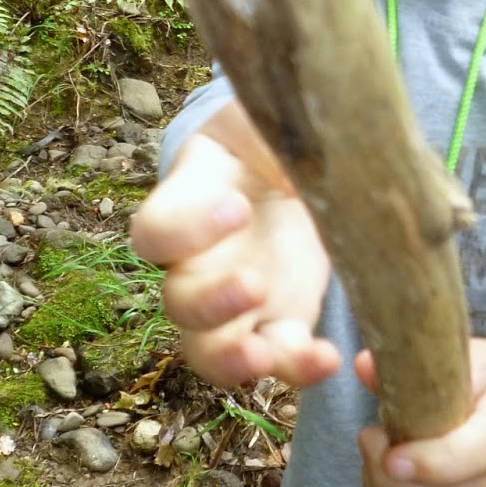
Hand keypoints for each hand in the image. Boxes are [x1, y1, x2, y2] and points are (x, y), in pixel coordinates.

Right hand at [131, 102, 337, 387]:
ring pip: (208, 350)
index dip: (185, 229)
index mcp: (189, 202)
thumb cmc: (270, 132)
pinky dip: (297, 369)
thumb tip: (300, 161)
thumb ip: (272, 134)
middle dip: (211, 304)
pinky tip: (329, 358)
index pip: (156, 229)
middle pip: (177, 303)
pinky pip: (274, 361)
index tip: (236, 207)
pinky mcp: (278, 325)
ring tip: (267, 354)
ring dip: (233, 360)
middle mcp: (199, 262)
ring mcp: (235, 302)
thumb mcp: (266, 117)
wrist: (305, 164)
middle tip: (255, 285)